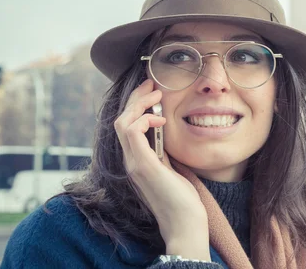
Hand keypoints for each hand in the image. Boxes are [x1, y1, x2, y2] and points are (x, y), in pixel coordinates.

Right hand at [114, 78, 209, 260]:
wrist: (184, 222)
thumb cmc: (182, 198)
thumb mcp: (171, 167)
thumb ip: (163, 152)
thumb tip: (166, 133)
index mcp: (137, 160)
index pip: (127, 126)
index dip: (136, 105)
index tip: (152, 91)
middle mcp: (130, 160)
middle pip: (121, 119)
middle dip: (135, 98)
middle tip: (151, 83)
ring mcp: (133, 163)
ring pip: (122, 122)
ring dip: (138, 104)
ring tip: (156, 94)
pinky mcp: (142, 165)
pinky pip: (132, 132)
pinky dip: (143, 119)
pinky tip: (160, 117)